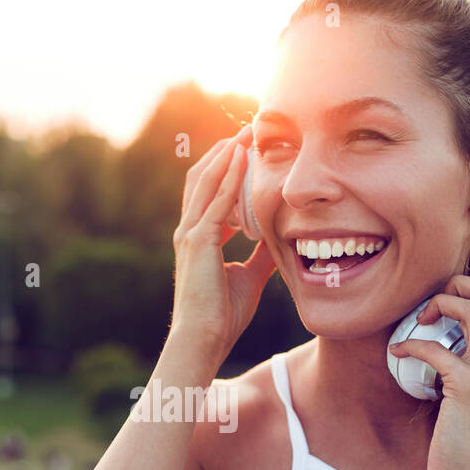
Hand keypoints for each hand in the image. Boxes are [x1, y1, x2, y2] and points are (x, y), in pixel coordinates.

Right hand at [170, 124, 276, 365]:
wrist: (204, 338)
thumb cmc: (223, 315)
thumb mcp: (250, 276)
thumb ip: (261, 254)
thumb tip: (280, 239)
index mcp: (198, 238)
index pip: (208, 192)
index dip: (224, 169)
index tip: (246, 151)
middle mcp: (188, 230)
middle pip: (202, 178)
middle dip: (224, 153)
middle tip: (247, 131)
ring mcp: (190, 234)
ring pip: (205, 181)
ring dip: (226, 155)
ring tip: (244, 134)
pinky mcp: (199, 241)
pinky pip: (216, 200)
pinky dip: (229, 176)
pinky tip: (243, 158)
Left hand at [387, 276, 469, 469]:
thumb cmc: (468, 438)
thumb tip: (453, 335)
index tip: (452, 298)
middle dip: (461, 284)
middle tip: (434, 300)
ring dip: (440, 304)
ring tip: (419, 320)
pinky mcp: (467, 386)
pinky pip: (436, 348)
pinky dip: (411, 345)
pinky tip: (397, 352)